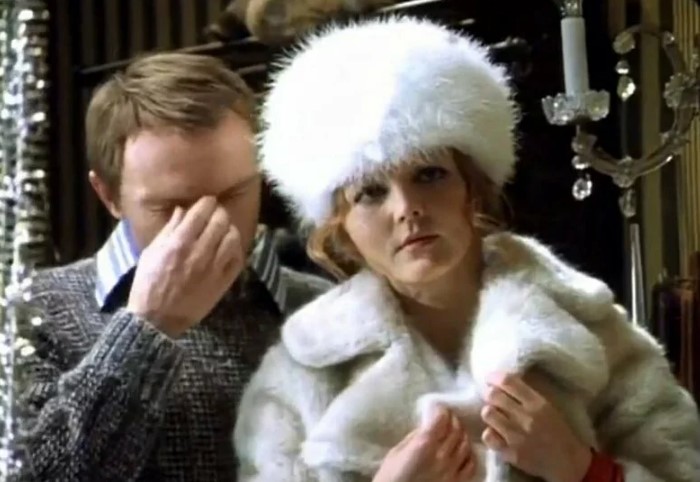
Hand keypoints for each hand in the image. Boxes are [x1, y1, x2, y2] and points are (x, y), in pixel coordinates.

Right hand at [127, 196, 243, 337]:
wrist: (157, 319)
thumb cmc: (149, 283)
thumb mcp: (151, 252)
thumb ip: (169, 229)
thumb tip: (183, 210)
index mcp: (179, 243)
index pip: (201, 211)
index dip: (207, 202)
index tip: (207, 201)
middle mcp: (199, 253)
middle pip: (220, 221)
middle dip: (219, 212)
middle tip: (216, 213)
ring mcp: (214, 268)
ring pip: (233, 237)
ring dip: (229, 229)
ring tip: (224, 229)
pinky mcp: (223, 282)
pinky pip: (238, 258)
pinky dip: (236, 248)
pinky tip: (229, 247)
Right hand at [373, 407, 475, 481]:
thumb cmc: (390, 478)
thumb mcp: (397, 452)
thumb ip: (414, 438)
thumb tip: (427, 427)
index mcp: (424, 445)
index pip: (441, 419)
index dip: (441, 411)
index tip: (439, 408)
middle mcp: (441, 457)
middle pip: (456, 430)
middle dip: (452, 420)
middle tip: (448, 417)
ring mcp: (451, 472)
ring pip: (466, 445)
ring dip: (462, 435)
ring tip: (456, 432)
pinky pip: (471, 465)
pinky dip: (469, 454)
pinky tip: (463, 451)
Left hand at [480, 372, 591, 481]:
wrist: (568, 462)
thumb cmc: (557, 431)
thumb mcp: (547, 407)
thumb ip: (525, 394)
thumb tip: (501, 381)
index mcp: (537, 403)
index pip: (508, 381)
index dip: (494, 378)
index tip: (489, 379)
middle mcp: (526, 417)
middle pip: (493, 395)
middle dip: (489, 394)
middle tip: (490, 398)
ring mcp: (517, 436)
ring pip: (487, 413)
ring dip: (489, 413)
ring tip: (495, 416)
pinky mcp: (510, 452)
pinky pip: (488, 436)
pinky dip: (490, 433)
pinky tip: (496, 434)